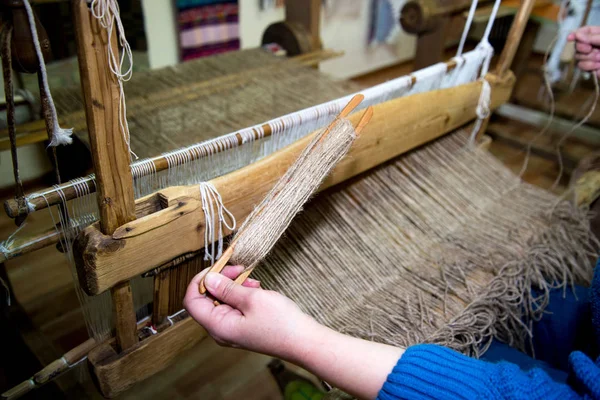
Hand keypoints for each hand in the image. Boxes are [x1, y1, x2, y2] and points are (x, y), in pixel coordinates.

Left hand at [184, 266, 317, 360]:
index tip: (215, 268)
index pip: (192, 301)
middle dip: (220, 281)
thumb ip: (227, 288)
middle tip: (237, 269)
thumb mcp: (252, 298)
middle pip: (206, 300)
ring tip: (252, 280)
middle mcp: (221, 330)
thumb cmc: (280, 323)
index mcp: (218, 326)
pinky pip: (234, 307)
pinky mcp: (243, 327)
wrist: (303, 342)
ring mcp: (232, 329)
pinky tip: (256, 289)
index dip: (199, 281)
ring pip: (221, 301)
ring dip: (233, 286)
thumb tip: (208, 279)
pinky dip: (241, 295)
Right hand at [568, 26, 599, 73]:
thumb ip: (594, 38)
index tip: (570, 38)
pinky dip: (589, 66)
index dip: (576, 34)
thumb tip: (577, 35)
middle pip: (578, 44)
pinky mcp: (591, 67)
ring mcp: (591, 57)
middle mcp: (594, 45)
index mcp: (599, 35)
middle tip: (590, 49)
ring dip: (588, 58)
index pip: (584, 31)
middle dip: (582, 48)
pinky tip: (598, 66)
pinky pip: (582, 66)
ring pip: (578, 57)